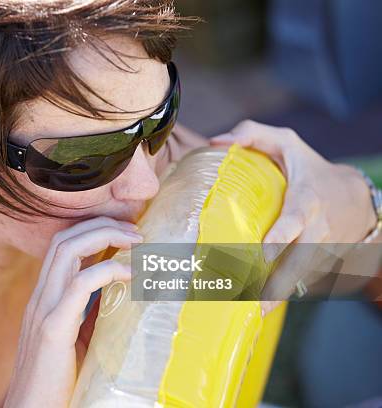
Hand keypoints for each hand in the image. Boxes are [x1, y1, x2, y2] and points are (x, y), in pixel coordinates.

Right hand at [3, 216, 141, 407]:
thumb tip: (119, 292)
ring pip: (67, 250)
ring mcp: (43, 309)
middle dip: (102, 225)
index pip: (62, 244)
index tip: (125, 233)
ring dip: (105, 237)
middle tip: (136, 230)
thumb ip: (89, 312)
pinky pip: (80, 285)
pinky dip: (108, 270)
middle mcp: (40, 296)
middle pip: (64, 238)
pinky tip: (130, 275)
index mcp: (45, 296)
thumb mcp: (75, 337)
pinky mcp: (53, 327)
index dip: (93, 229)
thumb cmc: (56, 379)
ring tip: (136, 242)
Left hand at [211, 120, 377, 311]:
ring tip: (255, 312)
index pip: (294, 221)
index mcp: (305, 202)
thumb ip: (253, 134)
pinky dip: (283, 294)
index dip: (282, 236)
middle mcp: (316, 231)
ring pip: (300, 278)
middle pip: (298, 262)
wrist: (355, 196)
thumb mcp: (287, 142)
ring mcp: (320, 251)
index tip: (266, 251)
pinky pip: (300, 282)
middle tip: (255, 302)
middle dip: (278, 283)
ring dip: (278, 295)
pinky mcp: (320, 264)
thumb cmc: (309, 168)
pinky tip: (260, 308)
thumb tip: (216, 142)